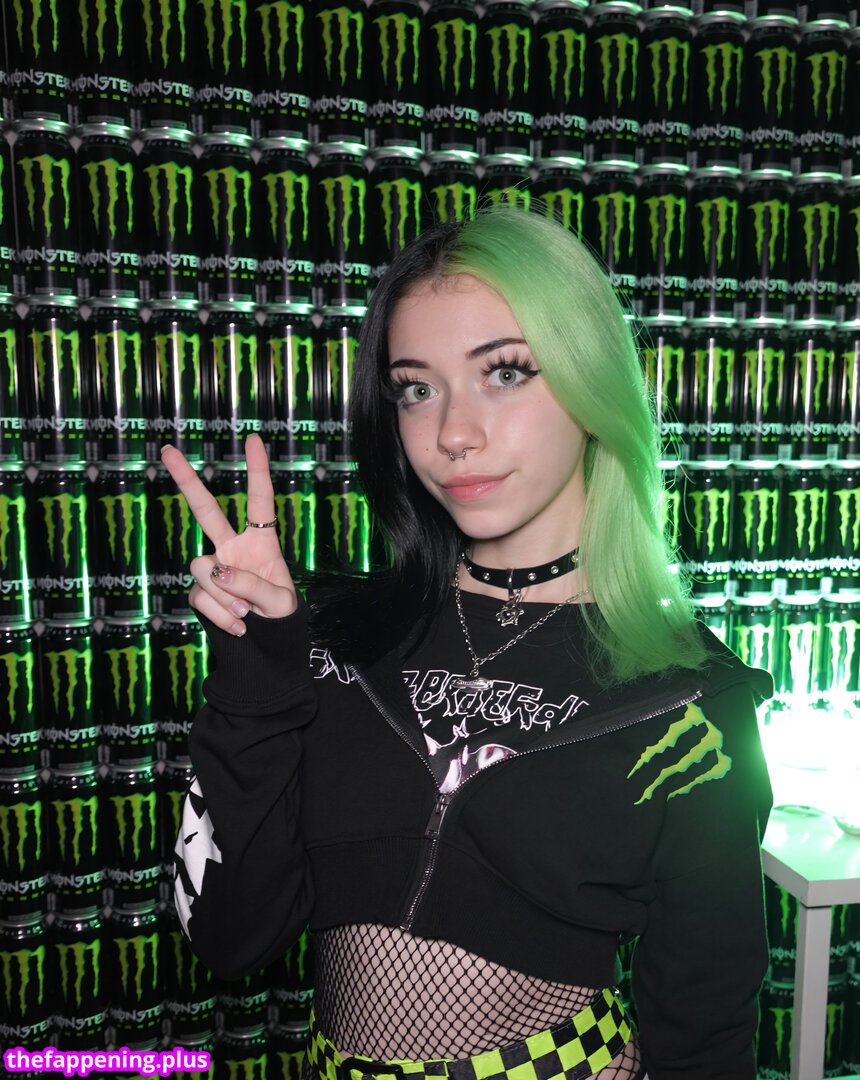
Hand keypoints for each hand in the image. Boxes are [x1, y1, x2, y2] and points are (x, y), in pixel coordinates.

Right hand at [160, 434, 297, 634]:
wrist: (267, 646)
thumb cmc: (281, 617)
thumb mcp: (281, 603)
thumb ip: (255, 586)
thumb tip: (219, 571)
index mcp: (261, 542)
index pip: (259, 501)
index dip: (258, 471)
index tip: (254, 440)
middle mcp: (232, 549)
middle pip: (206, 511)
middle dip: (186, 481)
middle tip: (168, 450)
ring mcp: (213, 569)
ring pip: (203, 570)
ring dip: (225, 596)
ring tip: (247, 614)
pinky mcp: (200, 592)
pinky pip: (200, 597)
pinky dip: (219, 614)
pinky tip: (238, 625)